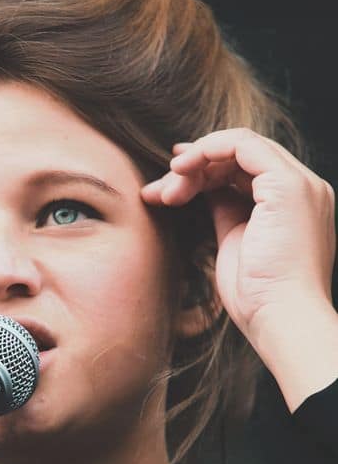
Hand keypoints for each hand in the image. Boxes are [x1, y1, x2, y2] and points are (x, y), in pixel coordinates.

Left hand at [140, 128, 335, 348]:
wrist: (280, 318)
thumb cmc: (258, 297)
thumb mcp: (235, 243)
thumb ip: (226, 211)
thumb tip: (203, 190)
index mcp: (294, 204)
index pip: (248, 169)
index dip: (206, 168)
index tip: (171, 179)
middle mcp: (303, 189)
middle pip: (241, 157)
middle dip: (194, 168)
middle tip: (160, 192)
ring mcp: (298, 185)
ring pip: (239, 146)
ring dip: (195, 163)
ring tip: (166, 193)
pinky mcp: (287, 186)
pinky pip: (243, 145)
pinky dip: (208, 149)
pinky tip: (181, 168)